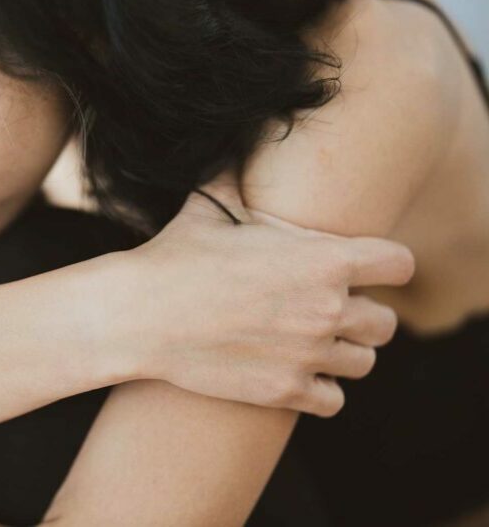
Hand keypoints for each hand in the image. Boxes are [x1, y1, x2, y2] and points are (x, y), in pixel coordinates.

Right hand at [113, 170, 413, 417]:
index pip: (399, 264)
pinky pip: (334, 400)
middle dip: (362, 314)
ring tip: (310, 341)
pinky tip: (294, 371)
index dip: (383, 264)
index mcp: (322, 260)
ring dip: (341, 352)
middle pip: (386, 323)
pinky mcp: (286, 391)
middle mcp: (327, 309)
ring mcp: (309, 355)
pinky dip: (319, 389)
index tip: (362, 268)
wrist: (139, 315)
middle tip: (326, 308)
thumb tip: (236, 138)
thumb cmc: (174, 256)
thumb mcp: (209, 206)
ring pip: (362, 362)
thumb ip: (235, 175)